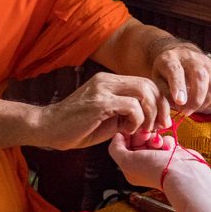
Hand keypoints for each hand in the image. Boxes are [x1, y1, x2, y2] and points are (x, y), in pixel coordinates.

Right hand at [37, 72, 170, 149]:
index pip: (145, 83)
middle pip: (148, 84)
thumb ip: (127, 114)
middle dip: (160, 107)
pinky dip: (137, 120)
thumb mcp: (108, 118)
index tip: (162, 121)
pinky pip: (132, 106)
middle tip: (159, 127)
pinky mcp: (100, 102)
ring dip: (150, 114)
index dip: (159, 101)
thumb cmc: (77, 128)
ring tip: (142, 130)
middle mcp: (108, 80)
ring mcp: (103, 89)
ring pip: (143, 92)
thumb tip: (150, 120)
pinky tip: (127, 130)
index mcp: (110, 82)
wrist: (48, 128)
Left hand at [108, 132, 201, 189]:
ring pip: (152, 139)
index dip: (127, 136)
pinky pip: (166, 140)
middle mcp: (144, 164)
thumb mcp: (127, 160)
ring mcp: (159, 158)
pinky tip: (169, 148)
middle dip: (142, 135)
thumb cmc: (155, 169)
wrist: (182, 173)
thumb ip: (116, 148)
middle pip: (138, 141)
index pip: (124, 146)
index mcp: (131, 168)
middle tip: (146, 135)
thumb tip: (116, 137)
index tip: (131, 131)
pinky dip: (167, 141)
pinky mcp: (172, 153)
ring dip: (155, 138)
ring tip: (159, 144)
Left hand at [151, 45, 210, 113]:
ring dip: (205, 102)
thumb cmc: (166, 72)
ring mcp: (207, 63)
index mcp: (171, 58)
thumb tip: (178, 106)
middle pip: (200, 76)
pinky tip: (203, 105)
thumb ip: (164, 93)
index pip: (176, 71)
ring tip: (194, 109)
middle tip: (186, 112)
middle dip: (195, 99)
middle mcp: (191, 57)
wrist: (180, 56)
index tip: (180, 102)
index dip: (179, 87)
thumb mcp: (157, 80)